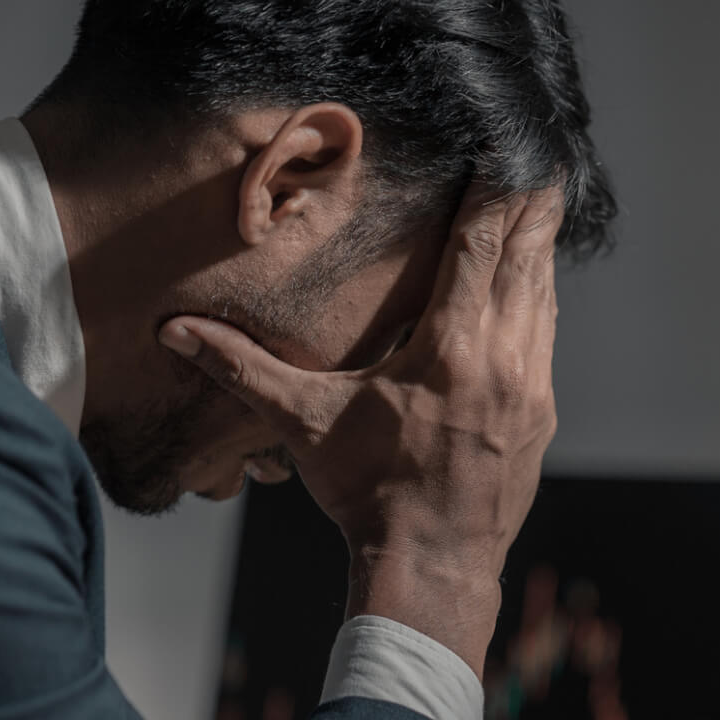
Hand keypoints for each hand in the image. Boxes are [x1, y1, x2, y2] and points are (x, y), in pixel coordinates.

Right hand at [160, 184, 563, 674]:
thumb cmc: (370, 495)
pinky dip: (538, 303)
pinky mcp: (539, 416)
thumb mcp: (304, 425)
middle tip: (541, 160)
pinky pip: (545, 341)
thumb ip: (242, 369)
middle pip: (527, 260)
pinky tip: (532, 290)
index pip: (478, 248)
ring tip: (538, 209)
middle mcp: (502, 361)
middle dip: (531, 207)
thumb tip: (174, 331)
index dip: (492, 194)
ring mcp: (530, 390)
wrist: (433, 568)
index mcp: (450, 350)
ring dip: (538, 252)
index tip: (503, 151)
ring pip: (543, 299)